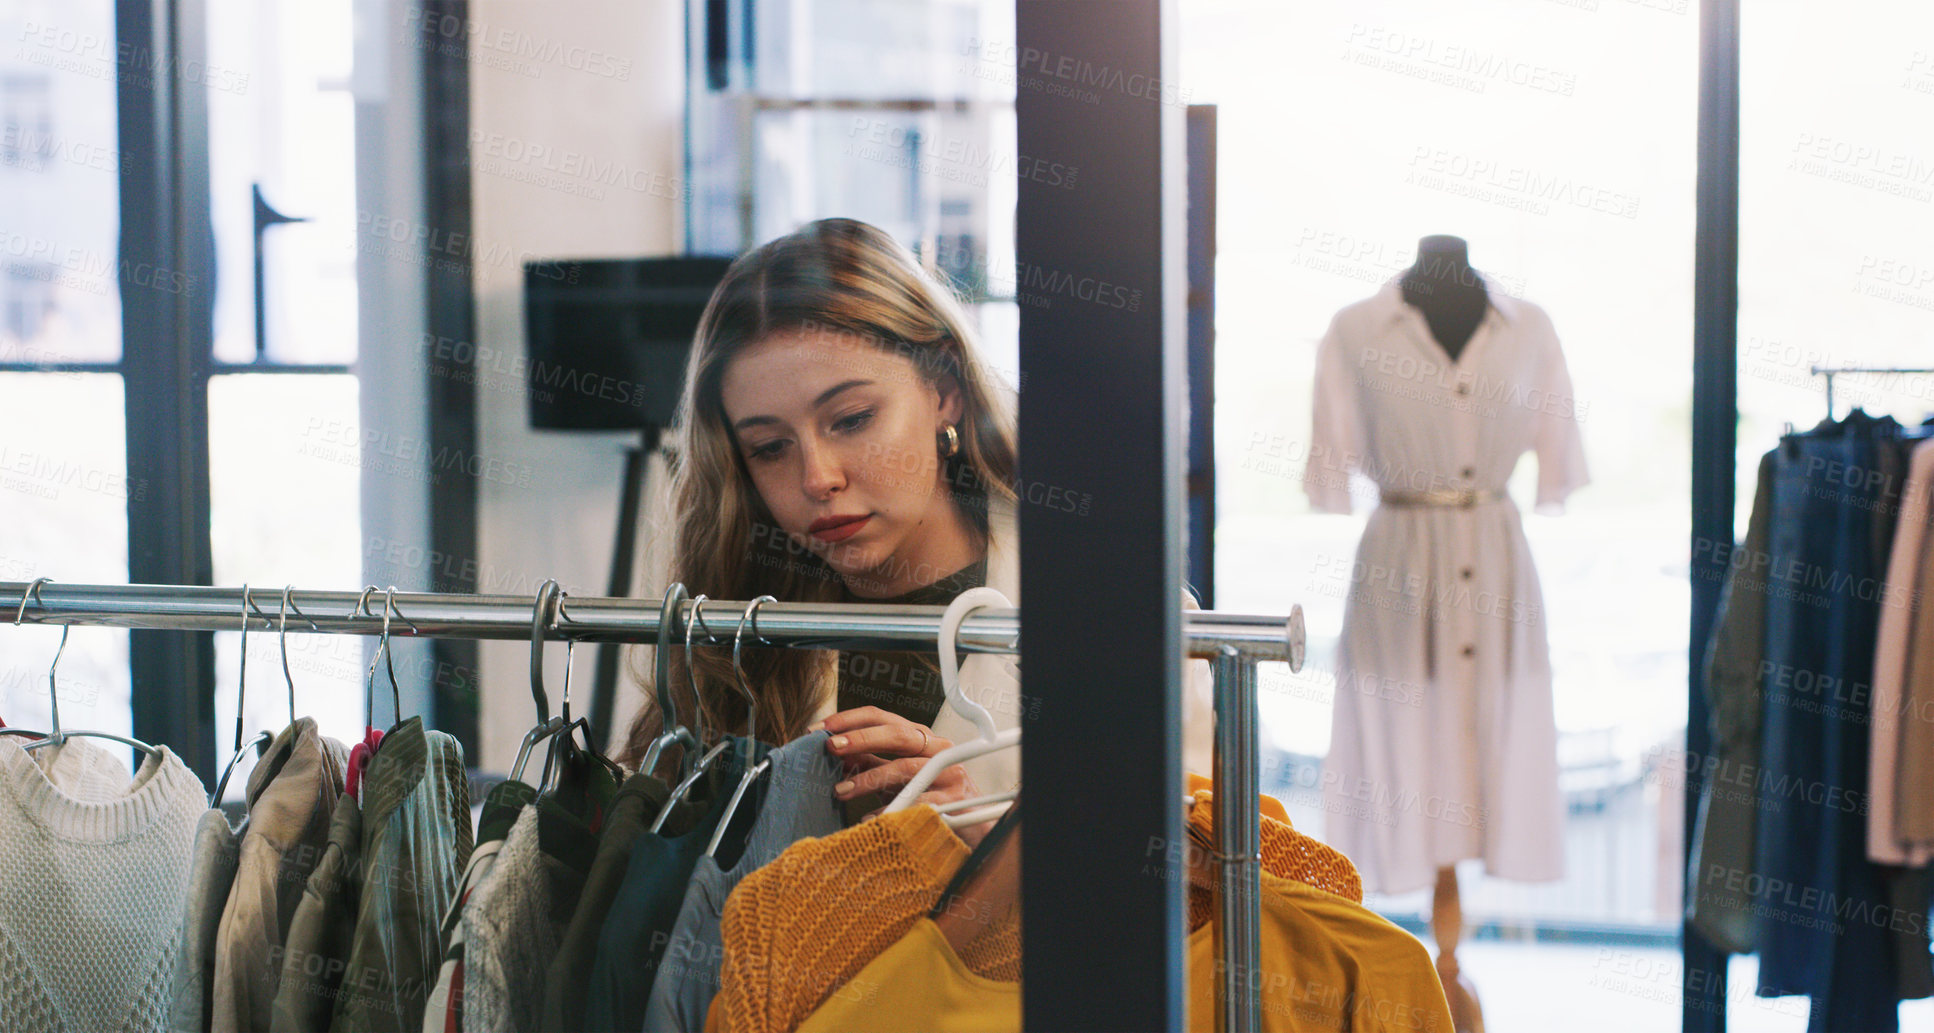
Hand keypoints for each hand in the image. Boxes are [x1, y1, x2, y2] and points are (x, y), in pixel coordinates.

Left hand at [815, 705, 980, 817]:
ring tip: (840, 791)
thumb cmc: (931, 796)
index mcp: (920, 737)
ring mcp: (948, 773)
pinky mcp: (953, 800)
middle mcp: (937, 748)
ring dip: (868, 778)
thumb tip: (837, 751)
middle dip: (861, 738)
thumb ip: (872, 762)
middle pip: (898, 734)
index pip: (882, 717)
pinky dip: (890, 810)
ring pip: (905, 767)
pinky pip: (917, 803)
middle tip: (830, 747)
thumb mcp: (898, 775)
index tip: (821, 729)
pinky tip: (869, 818)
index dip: (850, 719)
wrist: (973, 825)